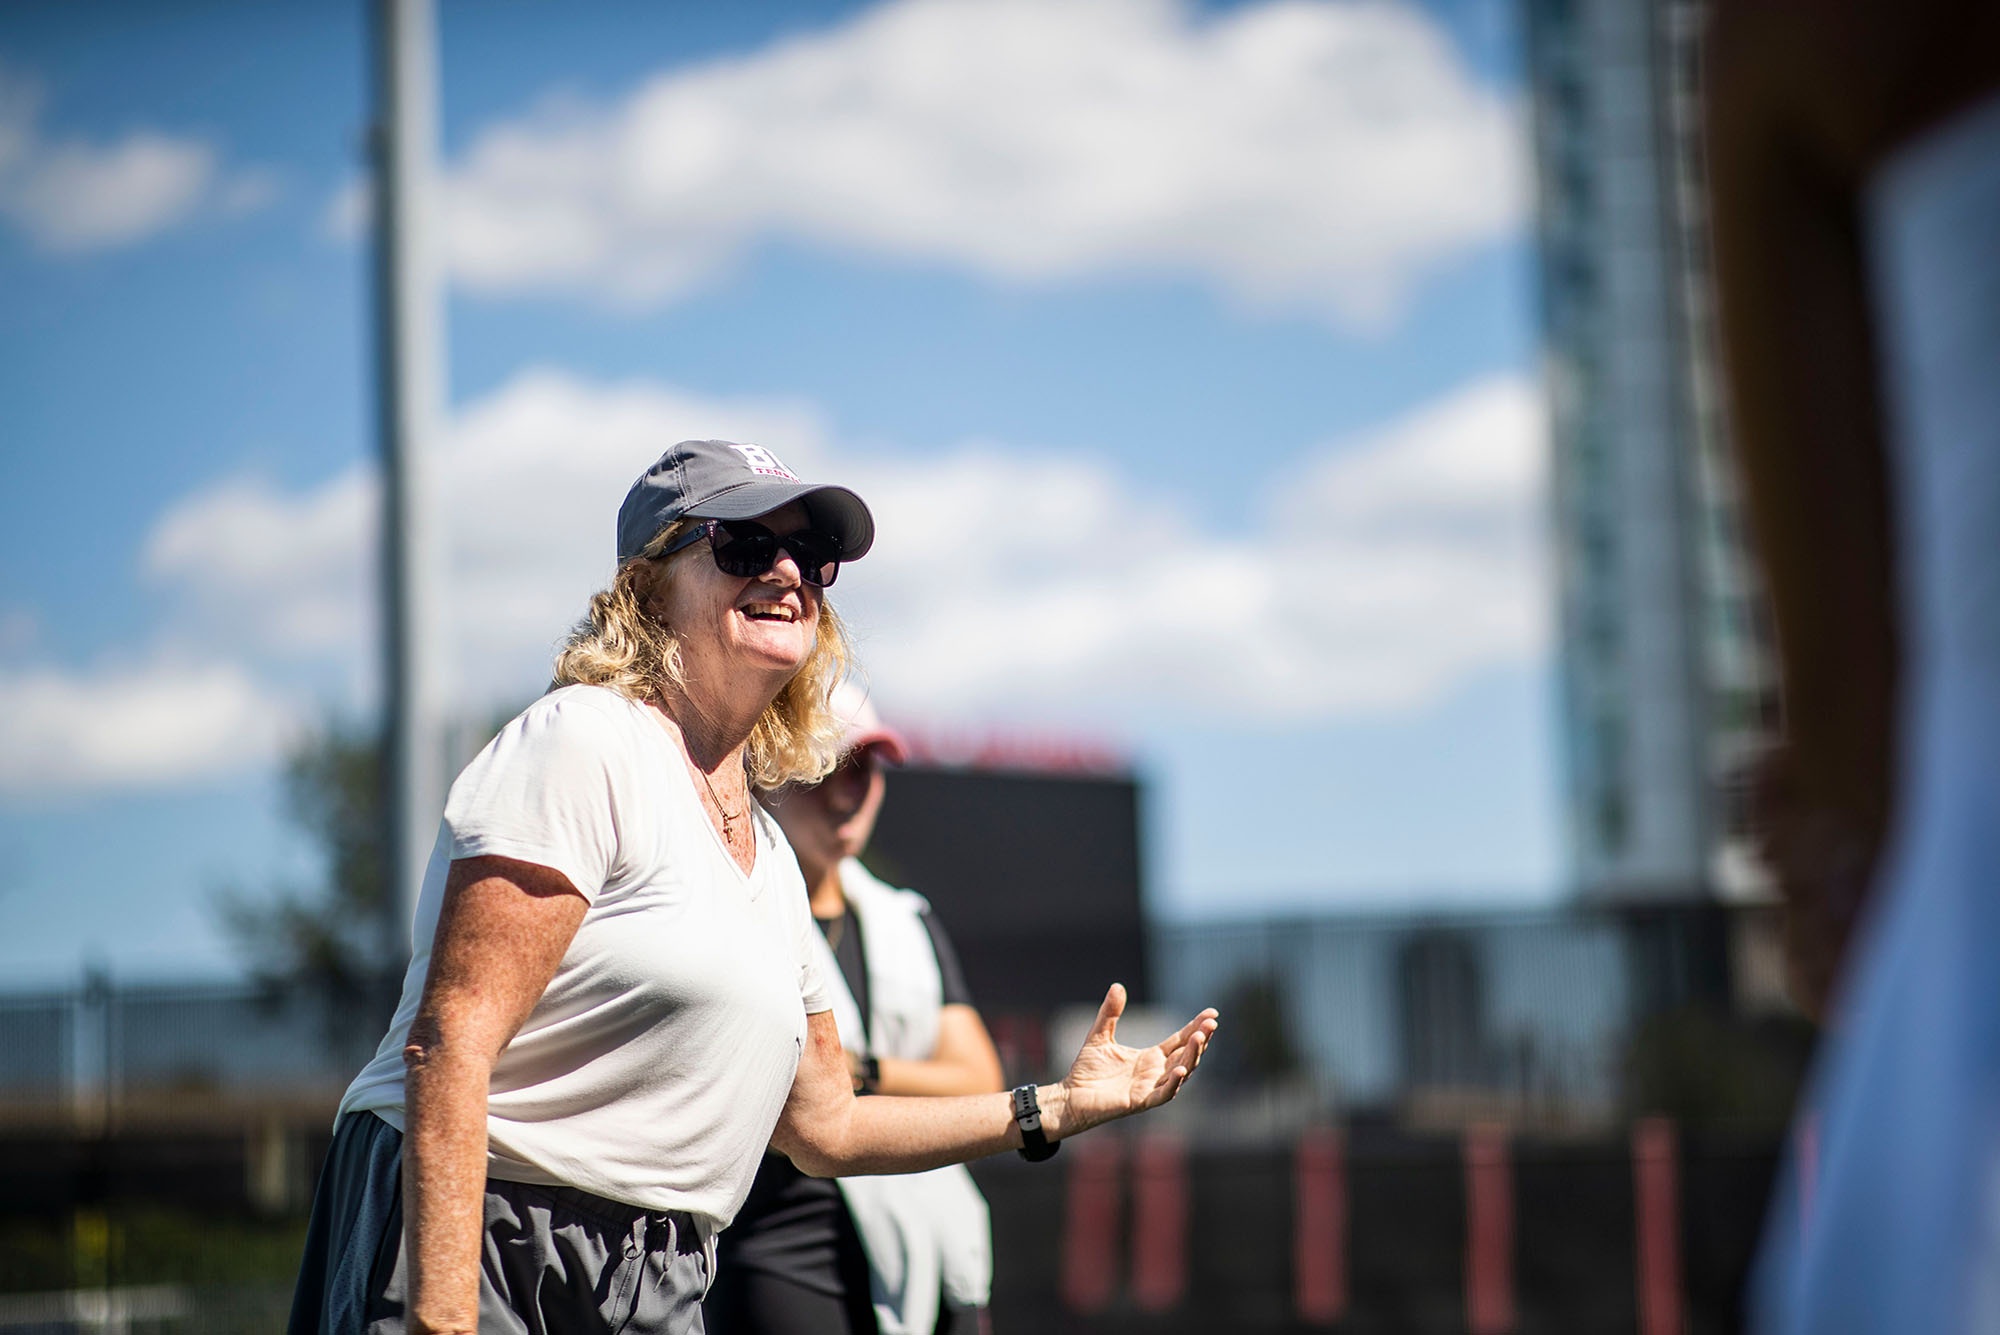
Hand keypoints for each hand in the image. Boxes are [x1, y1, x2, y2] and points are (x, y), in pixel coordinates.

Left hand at [1054, 984, 1216, 1137]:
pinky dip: (1174, 1083)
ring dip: (1192, 1057)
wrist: (1071, 1096)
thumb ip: (1110, 1012)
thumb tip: (1117, 985)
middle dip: (1201, 1040)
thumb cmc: (1086, 1070)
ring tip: (1200, 1038)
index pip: (1180, 1040)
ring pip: (1181, 1072)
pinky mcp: (1141, 1101)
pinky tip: (1181, 1069)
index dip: (1196, 1027)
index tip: (1212, 1013)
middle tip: (1212, 1023)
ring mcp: (1151, 1087)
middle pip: (1187, 1054)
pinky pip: (1164, 1093)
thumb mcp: (1100, 1034)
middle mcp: (1156, 1072)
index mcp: (1151, 1058)